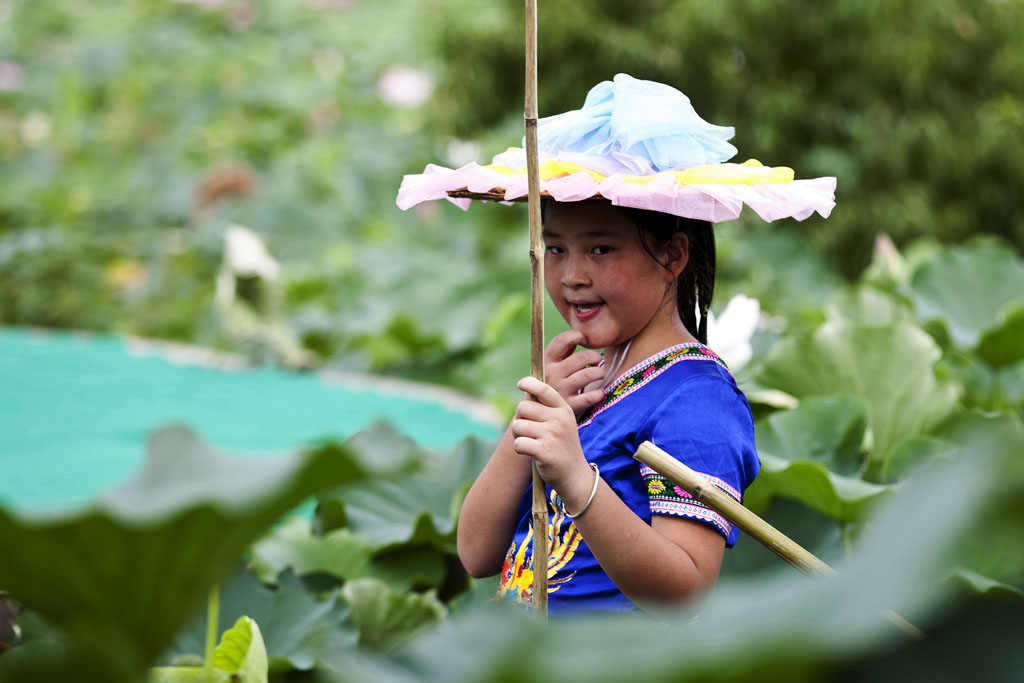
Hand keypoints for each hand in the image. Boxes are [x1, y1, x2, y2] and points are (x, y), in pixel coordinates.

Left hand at [511, 376, 592, 495]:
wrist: (574, 474)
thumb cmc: (561, 445)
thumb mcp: (561, 422)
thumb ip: (546, 407)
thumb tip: (526, 386)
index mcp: (564, 409)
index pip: (543, 389)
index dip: (529, 383)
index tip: (521, 384)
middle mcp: (559, 419)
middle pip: (523, 408)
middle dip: (520, 419)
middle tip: (531, 431)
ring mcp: (552, 435)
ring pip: (517, 426)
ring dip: (519, 436)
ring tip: (533, 443)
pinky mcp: (544, 451)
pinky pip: (518, 443)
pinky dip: (519, 448)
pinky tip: (530, 453)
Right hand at [544, 331, 604, 415]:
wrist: (536, 418)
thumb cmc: (549, 387)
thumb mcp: (549, 368)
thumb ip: (563, 353)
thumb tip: (581, 335)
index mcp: (546, 362)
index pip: (561, 340)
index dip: (576, 336)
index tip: (583, 340)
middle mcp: (551, 375)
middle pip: (581, 357)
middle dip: (594, 356)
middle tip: (596, 360)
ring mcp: (560, 391)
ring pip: (589, 374)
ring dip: (599, 372)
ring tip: (599, 374)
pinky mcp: (569, 407)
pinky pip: (592, 396)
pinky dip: (599, 393)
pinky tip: (598, 393)